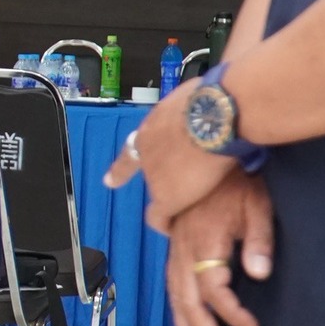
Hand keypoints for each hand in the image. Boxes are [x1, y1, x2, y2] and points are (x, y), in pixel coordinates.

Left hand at [103, 80, 234, 233]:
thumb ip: (194, 107)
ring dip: (176, 191)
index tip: (108, 182)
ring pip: (161, 189)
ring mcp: (153, 174)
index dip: (122, 168)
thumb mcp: (197, 97)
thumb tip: (210, 99)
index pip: (133, 149)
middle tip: (184, 174)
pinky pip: (161, 217)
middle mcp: (146, 150)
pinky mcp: (167, 196)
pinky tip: (169, 229)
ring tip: (196, 193)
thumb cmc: (215, 100)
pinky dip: (165, 223)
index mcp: (152, 126)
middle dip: (164, 174)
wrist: (216, 116)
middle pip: (150, 170)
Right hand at [164, 169, 274, 325]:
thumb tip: (259, 273)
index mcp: (203, 242)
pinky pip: (170, 281)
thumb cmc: (235, 177)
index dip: (232, 314)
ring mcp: (175, 246)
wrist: (206, 148)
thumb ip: (258, 242)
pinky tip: (180, 318)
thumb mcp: (257, 206)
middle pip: (188, 300)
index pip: (214, 290)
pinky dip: (174, 305)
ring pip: (173, 294)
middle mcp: (183, 248)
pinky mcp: (174, 242)